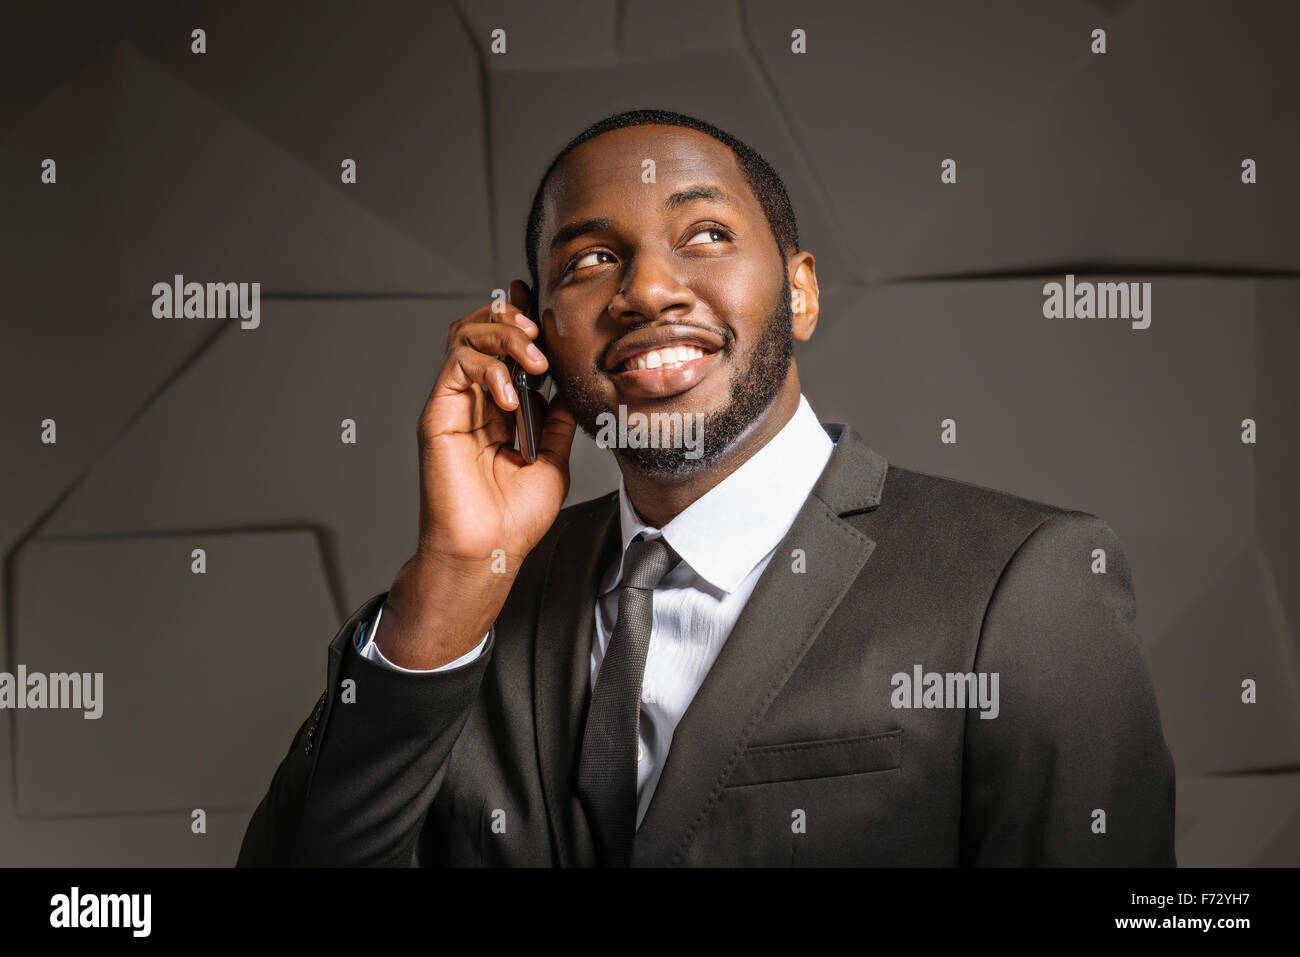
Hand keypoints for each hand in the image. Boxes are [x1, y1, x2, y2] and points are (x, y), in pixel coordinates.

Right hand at [376, 280, 577, 667]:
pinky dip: (488, 370)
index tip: (538, 303)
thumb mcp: (554, 460)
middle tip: (538, 330)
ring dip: (502, 337)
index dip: (517, 320)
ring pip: (464, 337)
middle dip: (510, 319)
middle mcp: (474, 401)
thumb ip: (558, 421)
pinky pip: (457, 367)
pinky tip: (512, 398)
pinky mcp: (438, 415)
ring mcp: (454, 405)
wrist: (488, 551)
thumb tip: (572, 387)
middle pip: (479, 331)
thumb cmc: (514, 519)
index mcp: (499, 409)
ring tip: (533, 359)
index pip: (503, 348)